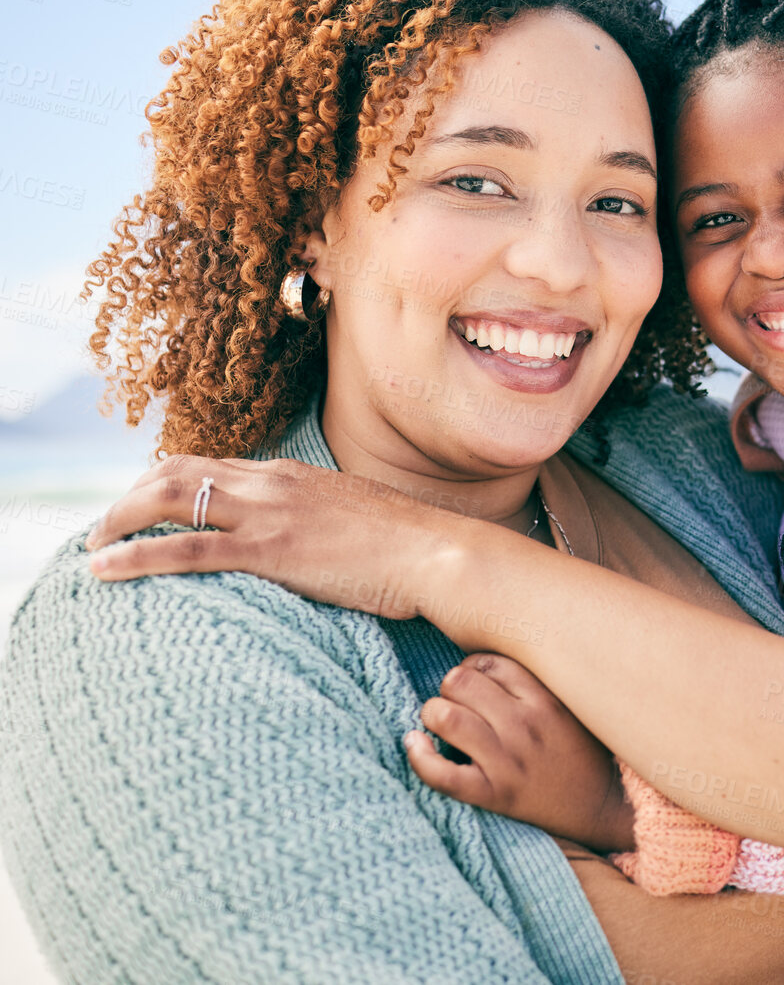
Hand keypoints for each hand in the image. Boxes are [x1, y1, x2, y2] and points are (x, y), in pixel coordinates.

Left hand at [84, 454, 460, 619]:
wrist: (442, 553)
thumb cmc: (413, 550)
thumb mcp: (359, 523)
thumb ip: (324, 524)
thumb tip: (313, 545)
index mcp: (292, 476)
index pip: (208, 465)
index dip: (161, 483)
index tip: (139, 510)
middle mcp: (273, 483)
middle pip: (175, 473)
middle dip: (128, 499)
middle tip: (103, 532)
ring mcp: (270, 513)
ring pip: (169, 499)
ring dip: (117, 521)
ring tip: (90, 550)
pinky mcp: (271, 550)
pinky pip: (186, 548)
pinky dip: (135, 556)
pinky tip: (102, 570)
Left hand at [407, 653, 635, 852]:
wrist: (603, 807)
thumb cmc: (583, 753)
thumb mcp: (572, 706)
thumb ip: (536, 684)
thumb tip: (485, 667)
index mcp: (546, 698)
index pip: (489, 662)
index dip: (472, 669)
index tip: (475, 686)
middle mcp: (525, 725)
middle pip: (460, 682)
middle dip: (448, 688)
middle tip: (456, 704)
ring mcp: (508, 761)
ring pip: (445, 717)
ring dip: (432, 714)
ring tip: (438, 722)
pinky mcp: (494, 795)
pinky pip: (442, 773)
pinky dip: (419, 756)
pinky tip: (416, 744)